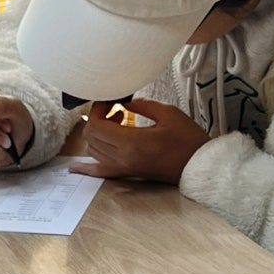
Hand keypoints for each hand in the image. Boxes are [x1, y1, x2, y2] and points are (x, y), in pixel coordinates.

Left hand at [69, 98, 209, 183]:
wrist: (198, 166)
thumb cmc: (188, 141)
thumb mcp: (167, 113)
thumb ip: (141, 106)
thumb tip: (123, 103)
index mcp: (131, 143)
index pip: (96, 125)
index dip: (97, 109)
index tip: (109, 100)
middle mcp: (123, 158)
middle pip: (91, 136)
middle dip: (97, 118)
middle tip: (113, 108)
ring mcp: (124, 167)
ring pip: (93, 150)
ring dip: (97, 134)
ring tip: (116, 122)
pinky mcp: (128, 173)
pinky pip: (101, 171)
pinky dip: (87, 168)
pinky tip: (74, 168)